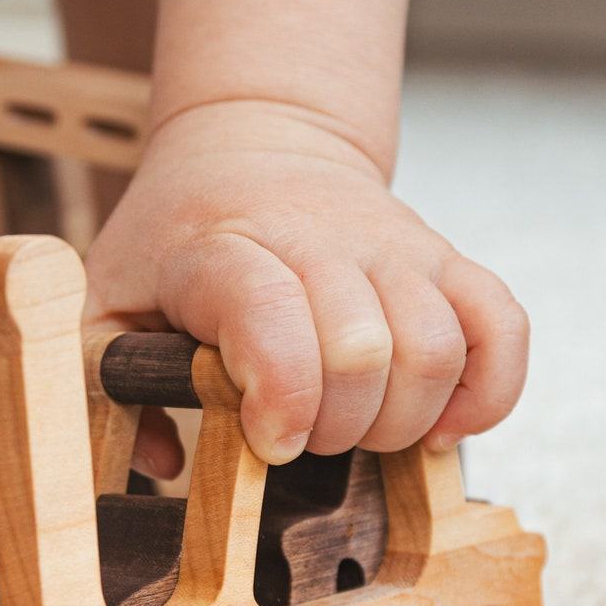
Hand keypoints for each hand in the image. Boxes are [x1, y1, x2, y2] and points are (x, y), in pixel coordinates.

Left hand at [83, 99, 529, 468]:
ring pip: (435, 348)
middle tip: (302, 435)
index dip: (281, 396)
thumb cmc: (176, 237)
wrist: (249, 142)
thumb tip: (164, 462)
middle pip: (362, 350)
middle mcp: (318, 238)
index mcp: (222, 248)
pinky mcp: (443, 259)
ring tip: (357, 428)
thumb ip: (105, 383)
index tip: (269, 440)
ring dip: (401, 419)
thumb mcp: (107, 298)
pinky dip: (486, 391)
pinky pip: (500, 326)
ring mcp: (391, 246)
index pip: (270, 314)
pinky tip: (439, 423)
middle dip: (334, 426)